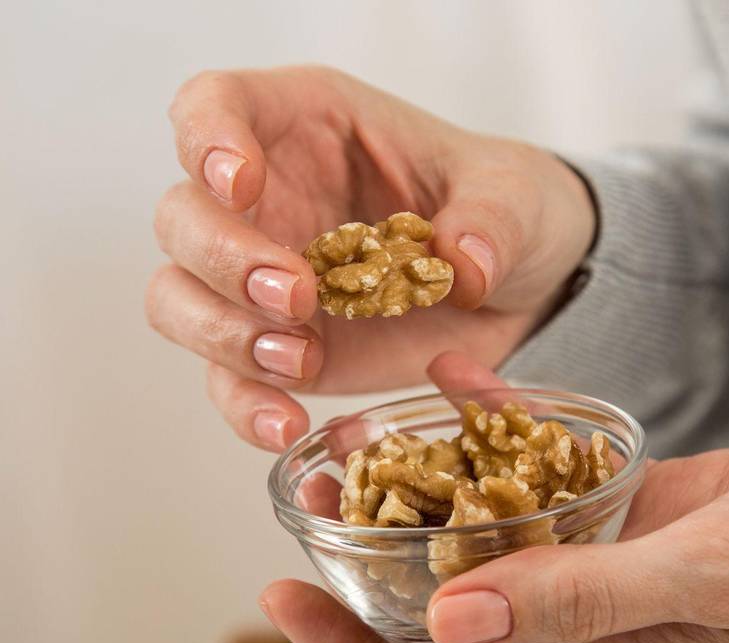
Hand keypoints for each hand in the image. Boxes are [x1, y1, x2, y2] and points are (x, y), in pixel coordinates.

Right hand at [145, 67, 594, 450]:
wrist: (525, 290)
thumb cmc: (506, 210)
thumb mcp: (518, 197)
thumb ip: (491, 220)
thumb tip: (461, 268)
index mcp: (309, 126)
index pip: (216, 105)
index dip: (207, 138)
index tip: (240, 183)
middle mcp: (267, 198)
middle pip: (183, 215)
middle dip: (223, 259)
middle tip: (299, 297)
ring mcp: (262, 278)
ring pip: (179, 298)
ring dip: (223, 334)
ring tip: (301, 361)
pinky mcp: (279, 348)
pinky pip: (228, 379)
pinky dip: (246, 406)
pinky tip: (287, 426)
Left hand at [259, 354, 728, 642]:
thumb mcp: (710, 575)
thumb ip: (584, 599)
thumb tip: (445, 623)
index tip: (283, 603)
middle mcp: (602, 619)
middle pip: (456, 617)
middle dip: (372, 573)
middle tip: (314, 501)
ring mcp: (626, 556)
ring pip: (502, 541)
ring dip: (432, 501)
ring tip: (368, 443)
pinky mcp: (655, 500)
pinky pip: (560, 474)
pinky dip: (512, 436)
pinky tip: (472, 383)